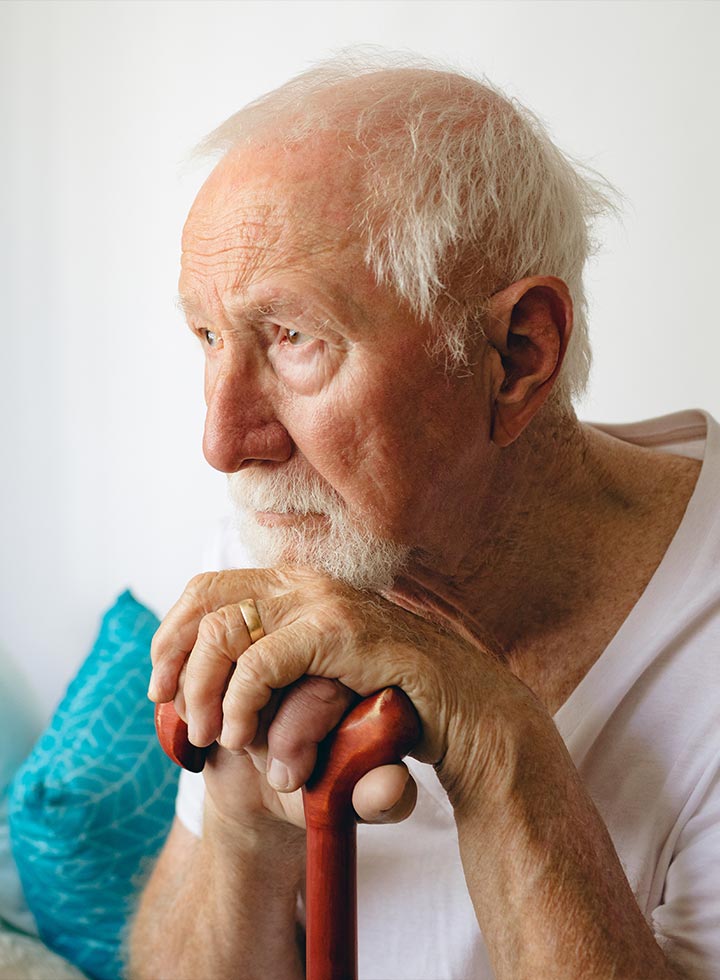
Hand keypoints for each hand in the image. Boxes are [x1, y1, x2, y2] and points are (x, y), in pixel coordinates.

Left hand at [149, 566, 538, 821]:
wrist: (460, 713)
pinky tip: (244, 736)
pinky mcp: (340, 631)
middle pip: (205, 601)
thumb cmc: (380, 703)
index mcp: (293, 586)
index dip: (171, 634)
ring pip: (225, 630)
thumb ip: (265, 668)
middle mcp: (303, 582)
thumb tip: (192, 677)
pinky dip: (241, 702)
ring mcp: (323, 601)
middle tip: (175, 715)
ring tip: (212, 738)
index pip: (207, 588)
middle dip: (175, 660)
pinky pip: (263, 662)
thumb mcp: (309, 682)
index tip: (159, 686)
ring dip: (204, 689)